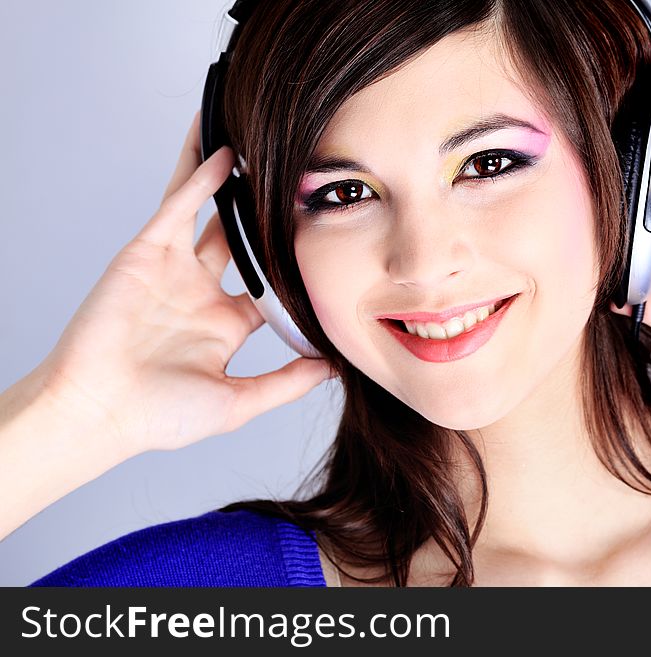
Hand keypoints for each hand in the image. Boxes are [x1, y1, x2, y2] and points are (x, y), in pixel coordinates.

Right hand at [39, 113, 333, 456]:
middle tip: (296, 181)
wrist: (99, 412)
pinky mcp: (147, 252)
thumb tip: (334, 369)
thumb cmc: (160, 416)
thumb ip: (288, 382)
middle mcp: (202, 291)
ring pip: (209, 212)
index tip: (322, 241)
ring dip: (229, 179)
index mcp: (225, 324)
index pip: (270, 284)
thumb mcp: (239, 402)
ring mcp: (175, 269)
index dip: (294, 264)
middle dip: (264, 213)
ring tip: (257, 144)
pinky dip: (199, 178)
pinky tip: (225, 155)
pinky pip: (178, 206)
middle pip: (243, 240)